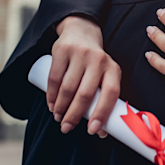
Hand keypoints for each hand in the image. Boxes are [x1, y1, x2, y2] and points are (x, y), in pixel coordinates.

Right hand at [49, 16, 120, 136]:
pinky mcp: (62, 50)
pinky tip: (51, 105)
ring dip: (61, 107)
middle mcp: (98, 60)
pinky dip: (51, 96)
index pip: (111, 93)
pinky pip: (54, 78)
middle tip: (67, 128)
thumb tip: (102, 132)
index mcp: (113, 69)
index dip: (102, 113)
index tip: (93, 131)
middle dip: (74, 115)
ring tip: (58, 117)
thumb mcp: (104, 76)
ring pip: (68, 88)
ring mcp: (80, 54)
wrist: (81, 32)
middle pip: (85, 93)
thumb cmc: (94, 64)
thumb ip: (103, 100)